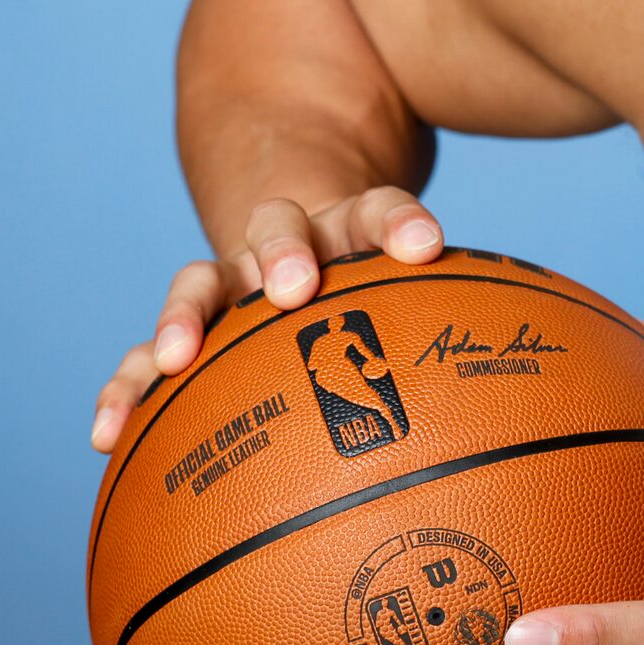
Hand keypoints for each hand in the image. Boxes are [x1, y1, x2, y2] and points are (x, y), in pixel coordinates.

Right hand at [90, 187, 443, 450]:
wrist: (301, 245)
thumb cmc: (375, 298)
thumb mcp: (414, 298)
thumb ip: (457, 325)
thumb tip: (536, 409)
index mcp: (353, 227)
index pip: (379, 209)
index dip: (401, 223)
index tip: (423, 245)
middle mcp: (286, 243)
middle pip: (279, 228)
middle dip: (284, 255)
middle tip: (292, 289)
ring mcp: (230, 279)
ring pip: (200, 282)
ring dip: (185, 315)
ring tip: (175, 358)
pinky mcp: (188, 324)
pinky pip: (149, 353)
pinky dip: (127, 387)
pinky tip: (107, 435)